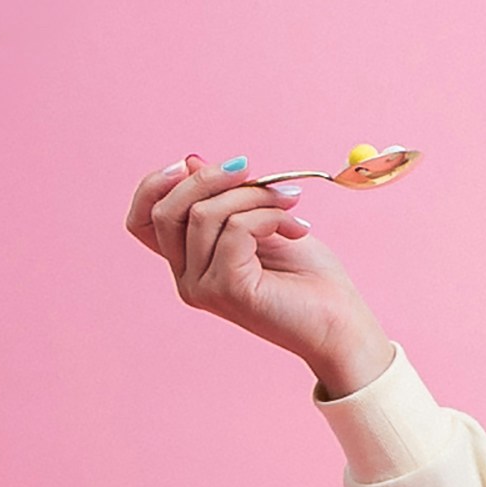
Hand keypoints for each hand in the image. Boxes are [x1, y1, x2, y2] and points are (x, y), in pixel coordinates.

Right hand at [126, 154, 391, 393]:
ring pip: (204, 215)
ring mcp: (202, 288)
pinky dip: (268, 216)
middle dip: (209, 178)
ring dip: (254, 196)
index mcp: (189, 263)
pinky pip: (235, 230)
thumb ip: (225, 198)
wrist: (342, 326)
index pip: (142, 219)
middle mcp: (187, 279)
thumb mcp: (261, 221)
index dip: (154, 185)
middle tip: (254, 170)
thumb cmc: (309, 278)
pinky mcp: (226, 290)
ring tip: (291, 204)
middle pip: (165, 211)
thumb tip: (192, 160)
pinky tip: (297, 228)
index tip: (191, 162)